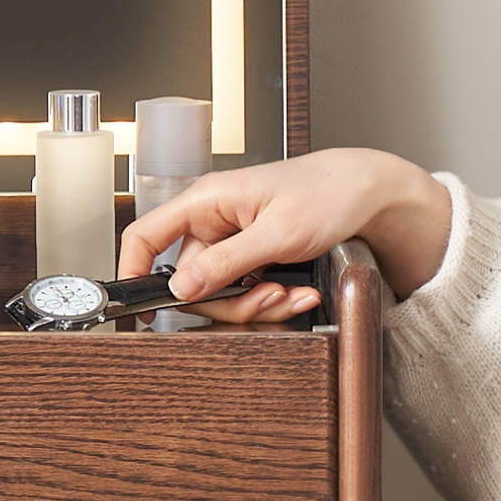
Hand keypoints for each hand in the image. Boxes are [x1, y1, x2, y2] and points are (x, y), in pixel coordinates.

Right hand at [117, 148, 452, 322]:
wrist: (367, 191)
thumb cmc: (328, 192)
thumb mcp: (277, 233)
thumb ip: (225, 264)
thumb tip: (180, 288)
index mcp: (206, 201)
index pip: (146, 235)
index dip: (133, 272)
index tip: (141, 309)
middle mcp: (212, 220)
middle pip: (191, 281)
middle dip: (231, 302)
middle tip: (270, 299)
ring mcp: (231, 240)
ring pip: (221, 293)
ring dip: (257, 304)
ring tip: (293, 295)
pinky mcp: (250, 255)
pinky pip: (246, 291)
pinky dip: (272, 300)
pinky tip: (299, 292)